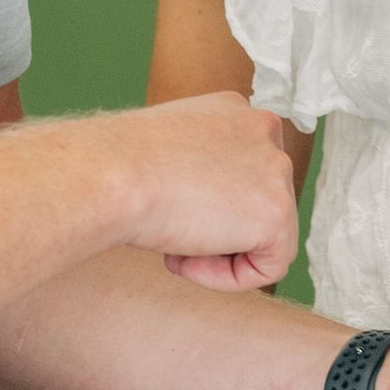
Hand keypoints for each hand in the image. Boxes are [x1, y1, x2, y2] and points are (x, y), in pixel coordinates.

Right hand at [106, 92, 298, 289]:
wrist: (112, 176)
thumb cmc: (121, 165)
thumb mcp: (169, 149)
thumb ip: (202, 165)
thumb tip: (213, 202)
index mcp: (238, 112)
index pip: (244, 173)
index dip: (208, 204)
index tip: (172, 209)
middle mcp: (265, 132)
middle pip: (257, 204)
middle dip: (215, 228)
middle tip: (170, 229)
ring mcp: (276, 170)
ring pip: (265, 237)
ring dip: (218, 253)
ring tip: (174, 246)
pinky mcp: (277, 213)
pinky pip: (268, 267)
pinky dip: (226, 278)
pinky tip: (185, 260)